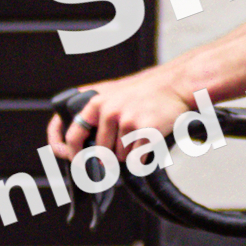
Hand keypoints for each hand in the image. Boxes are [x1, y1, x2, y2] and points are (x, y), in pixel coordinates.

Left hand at [48, 70, 193, 160]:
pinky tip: (150, 138)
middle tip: (127, 138)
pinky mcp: (145, 130)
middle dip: (111, 153)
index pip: (73, 133)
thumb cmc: (145, 90)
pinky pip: (137, 158)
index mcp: (96, 102)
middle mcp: (109, 111)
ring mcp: (127, 120)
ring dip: (129, 152)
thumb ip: (93, 112)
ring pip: (120, 156)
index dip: (69, 151)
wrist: (176, 84)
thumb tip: (75, 142)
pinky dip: (143, 156)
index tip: (72, 161)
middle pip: (101, 152)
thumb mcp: (112, 92)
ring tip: (141, 133)